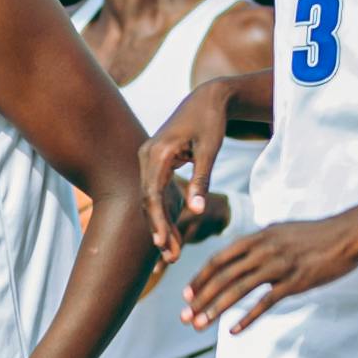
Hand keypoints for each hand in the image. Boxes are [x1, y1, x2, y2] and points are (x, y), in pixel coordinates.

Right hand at [142, 83, 236, 253]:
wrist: (207, 99)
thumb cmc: (211, 122)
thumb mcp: (210, 150)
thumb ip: (202, 180)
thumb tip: (195, 211)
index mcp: (158, 152)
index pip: (152, 194)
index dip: (157, 221)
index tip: (163, 244)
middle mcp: (146, 155)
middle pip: (147, 200)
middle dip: (158, 229)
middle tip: (171, 258)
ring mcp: (148, 158)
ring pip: (150, 198)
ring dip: (160, 224)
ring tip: (172, 252)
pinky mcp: (154, 162)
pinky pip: (155, 191)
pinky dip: (163, 211)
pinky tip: (172, 232)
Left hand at [180, 200, 357, 333]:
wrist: (347, 234)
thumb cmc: (316, 234)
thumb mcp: (281, 231)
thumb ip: (260, 243)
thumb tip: (242, 256)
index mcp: (258, 237)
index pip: (220, 259)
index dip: (201, 277)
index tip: (186, 294)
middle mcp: (263, 250)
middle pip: (223, 276)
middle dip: (200, 298)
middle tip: (185, 317)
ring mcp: (278, 266)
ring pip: (239, 290)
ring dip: (216, 309)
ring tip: (200, 325)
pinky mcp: (294, 282)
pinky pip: (265, 303)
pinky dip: (247, 318)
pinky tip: (234, 331)